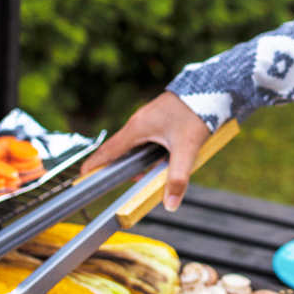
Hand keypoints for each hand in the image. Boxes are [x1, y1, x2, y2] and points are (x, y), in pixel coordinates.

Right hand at [79, 92, 211, 211]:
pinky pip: (147, 139)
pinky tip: (165, 158)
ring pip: (136, 145)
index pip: (108, 150)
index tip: (82, 178)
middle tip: (133, 182)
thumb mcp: (187, 149)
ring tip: (154, 173)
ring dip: (140, 161)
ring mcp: (148, 119)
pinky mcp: (159, 118)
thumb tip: (170, 205)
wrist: (211, 88)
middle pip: (121, 150)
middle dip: (123, 168)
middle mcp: (138, 122)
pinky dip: (149, 152)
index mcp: (137, 127)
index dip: (94, 165)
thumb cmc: (196, 113)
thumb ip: (178, 177)